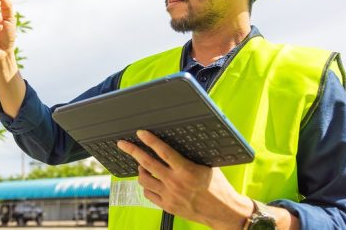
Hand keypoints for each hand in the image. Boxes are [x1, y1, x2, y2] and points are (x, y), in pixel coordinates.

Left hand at [117, 130, 252, 228]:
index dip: (150, 140)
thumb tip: (178, 142)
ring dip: (140, 170)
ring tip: (141, 164)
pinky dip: (146, 186)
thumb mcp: (207, 166)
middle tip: (123, 144)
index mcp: (186, 170)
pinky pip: (148, 194)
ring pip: (144, 180)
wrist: (223, 212)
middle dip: (132, 151)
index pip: (163, 151)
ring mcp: (169, 196)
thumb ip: (191, 156)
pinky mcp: (167, 206)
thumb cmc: (218, 187)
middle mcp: (175, 183)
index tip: (140, 133)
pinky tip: (149, 181)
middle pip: (147, 164)